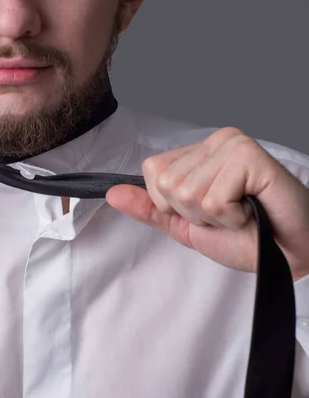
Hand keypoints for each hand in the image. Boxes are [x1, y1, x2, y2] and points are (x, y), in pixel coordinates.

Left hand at [105, 127, 308, 281]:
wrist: (287, 257)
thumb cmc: (245, 239)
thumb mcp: (186, 226)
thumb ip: (150, 208)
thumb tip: (111, 193)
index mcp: (198, 152)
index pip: (151, 172)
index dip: (172, 203)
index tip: (207, 210)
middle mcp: (215, 142)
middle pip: (166, 183)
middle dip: (193, 213)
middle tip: (228, 214)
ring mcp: (233, 146)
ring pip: (186, 192)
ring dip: (213, 216)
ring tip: (241, 213)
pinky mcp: (250, 157)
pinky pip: (212, 198)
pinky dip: (230, 216)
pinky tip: (251, 210)